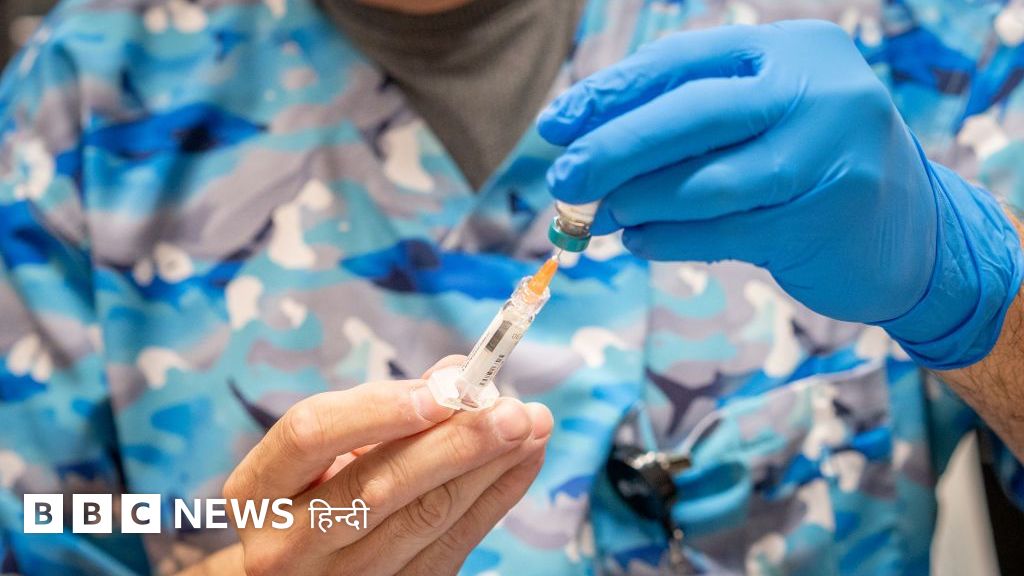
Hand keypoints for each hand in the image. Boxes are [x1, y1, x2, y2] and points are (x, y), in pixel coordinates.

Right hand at [208, 356, 550, 575]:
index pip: (310, 434)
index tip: (443, 390)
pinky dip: (496, 498)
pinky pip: (454, 546)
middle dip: (455, 442)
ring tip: (532, 425)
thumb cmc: (310, 497)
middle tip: (511, 409)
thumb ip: (383, 406)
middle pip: (378, 485)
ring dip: (488, 467)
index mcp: (258, 490)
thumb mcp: (323, 451)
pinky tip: (523, 460)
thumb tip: (457, 375)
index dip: (378, 408)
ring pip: (424, 518)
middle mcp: (287, 543)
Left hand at [538, 20, 1023, 369]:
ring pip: (706, 181)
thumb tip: (586, 147)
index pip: (682, 61)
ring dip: (639, 200)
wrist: (916, 230)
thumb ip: (691, 122)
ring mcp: (828, 157)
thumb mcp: (765, 118)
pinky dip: (670, 239)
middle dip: (614, 147)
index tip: (556, 124)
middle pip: (692, 114)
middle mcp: (818, 92)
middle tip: (562, 176)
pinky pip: (724, 233)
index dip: (611, 93)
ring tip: (599, 214)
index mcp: (793, 49)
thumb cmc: (813, 164)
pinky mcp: (823, 221)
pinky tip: (638, 240)